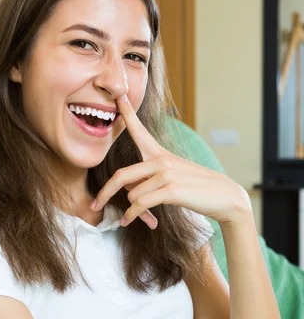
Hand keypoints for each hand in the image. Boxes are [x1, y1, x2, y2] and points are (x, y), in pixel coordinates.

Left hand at [90, 94, 251, 228]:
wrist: (223, 196)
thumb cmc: (196, 188)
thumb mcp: (172, 177)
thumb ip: (149, 179)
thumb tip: (128, 193)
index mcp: (159, 154)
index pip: (139, 131)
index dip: (127, 113)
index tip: (118, 96)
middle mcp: (160, 160)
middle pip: (121, 176)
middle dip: (104, 193)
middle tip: (94, 205)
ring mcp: (166, 174)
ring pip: (132, 195)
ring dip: (130, 211)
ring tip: (132, 218)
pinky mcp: (171, 189)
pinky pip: (140, 204)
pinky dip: (132, 216)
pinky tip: (128, 222)